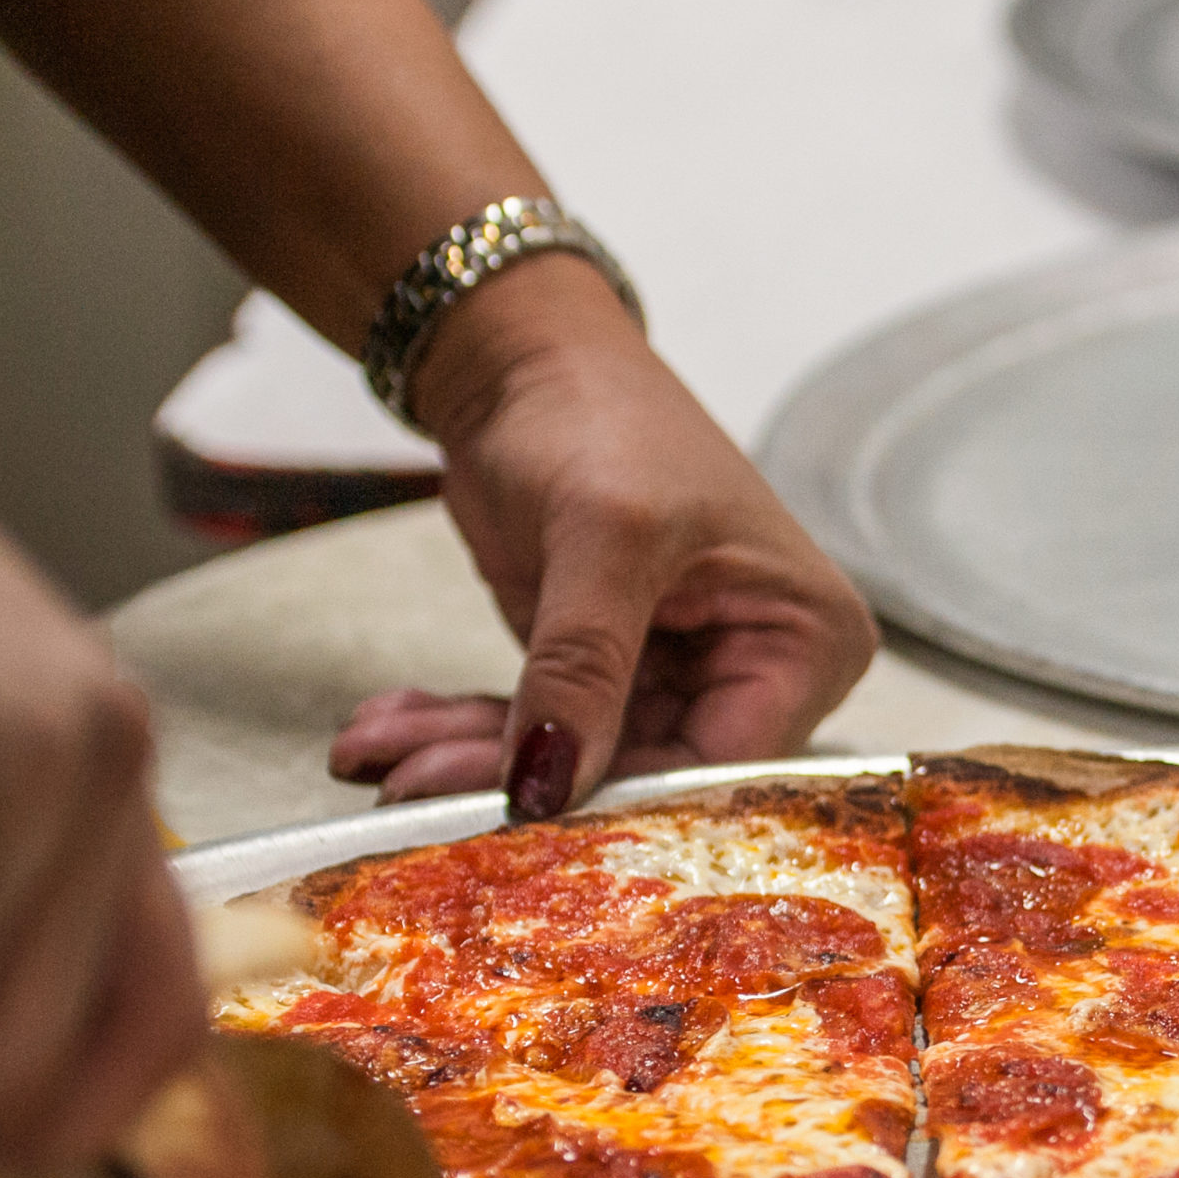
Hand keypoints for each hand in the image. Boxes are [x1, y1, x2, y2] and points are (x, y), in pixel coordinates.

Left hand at [326, 259, 874, 812]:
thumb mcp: (603, 537)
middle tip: (410, 792)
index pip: (724, 762)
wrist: (519, 356)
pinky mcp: (600, 676)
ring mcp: (674, 677)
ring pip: (570, 761)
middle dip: (517, 781)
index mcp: (805, 640)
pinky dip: (458, 734)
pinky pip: (533, 732)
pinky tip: (386, 731)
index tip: (521, 820)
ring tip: (373, 756)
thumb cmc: (598, 412)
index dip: (623, 800)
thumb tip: (546, 789)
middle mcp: (754, 672)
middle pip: (638, 773)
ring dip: (465, 764)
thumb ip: (582, 667)